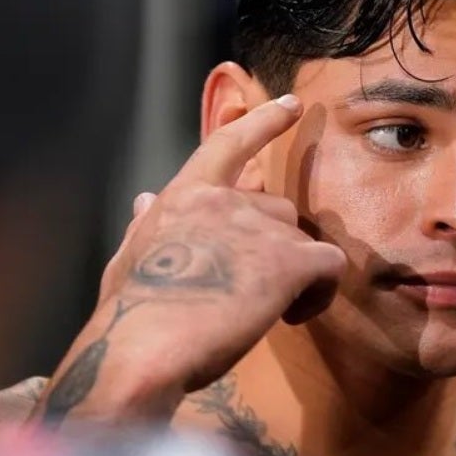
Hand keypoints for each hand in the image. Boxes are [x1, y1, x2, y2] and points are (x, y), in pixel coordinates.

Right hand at [30, 95, 346, 425]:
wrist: (142, 351)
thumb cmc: (129, 316)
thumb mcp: (127, 259)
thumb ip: (146, 226)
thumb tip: (145, 200)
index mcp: (183, 197)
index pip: (227, 144)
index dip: (261, 122)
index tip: (290, 105)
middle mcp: (224, 201)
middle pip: (278, 211)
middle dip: (274, 250)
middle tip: (249, 294)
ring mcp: (259, 227)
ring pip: (303, 241)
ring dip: (293, 276)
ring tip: (263, 313)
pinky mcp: (289, 261)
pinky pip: (328, 267)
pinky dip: (320, 293)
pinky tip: (292, 317)